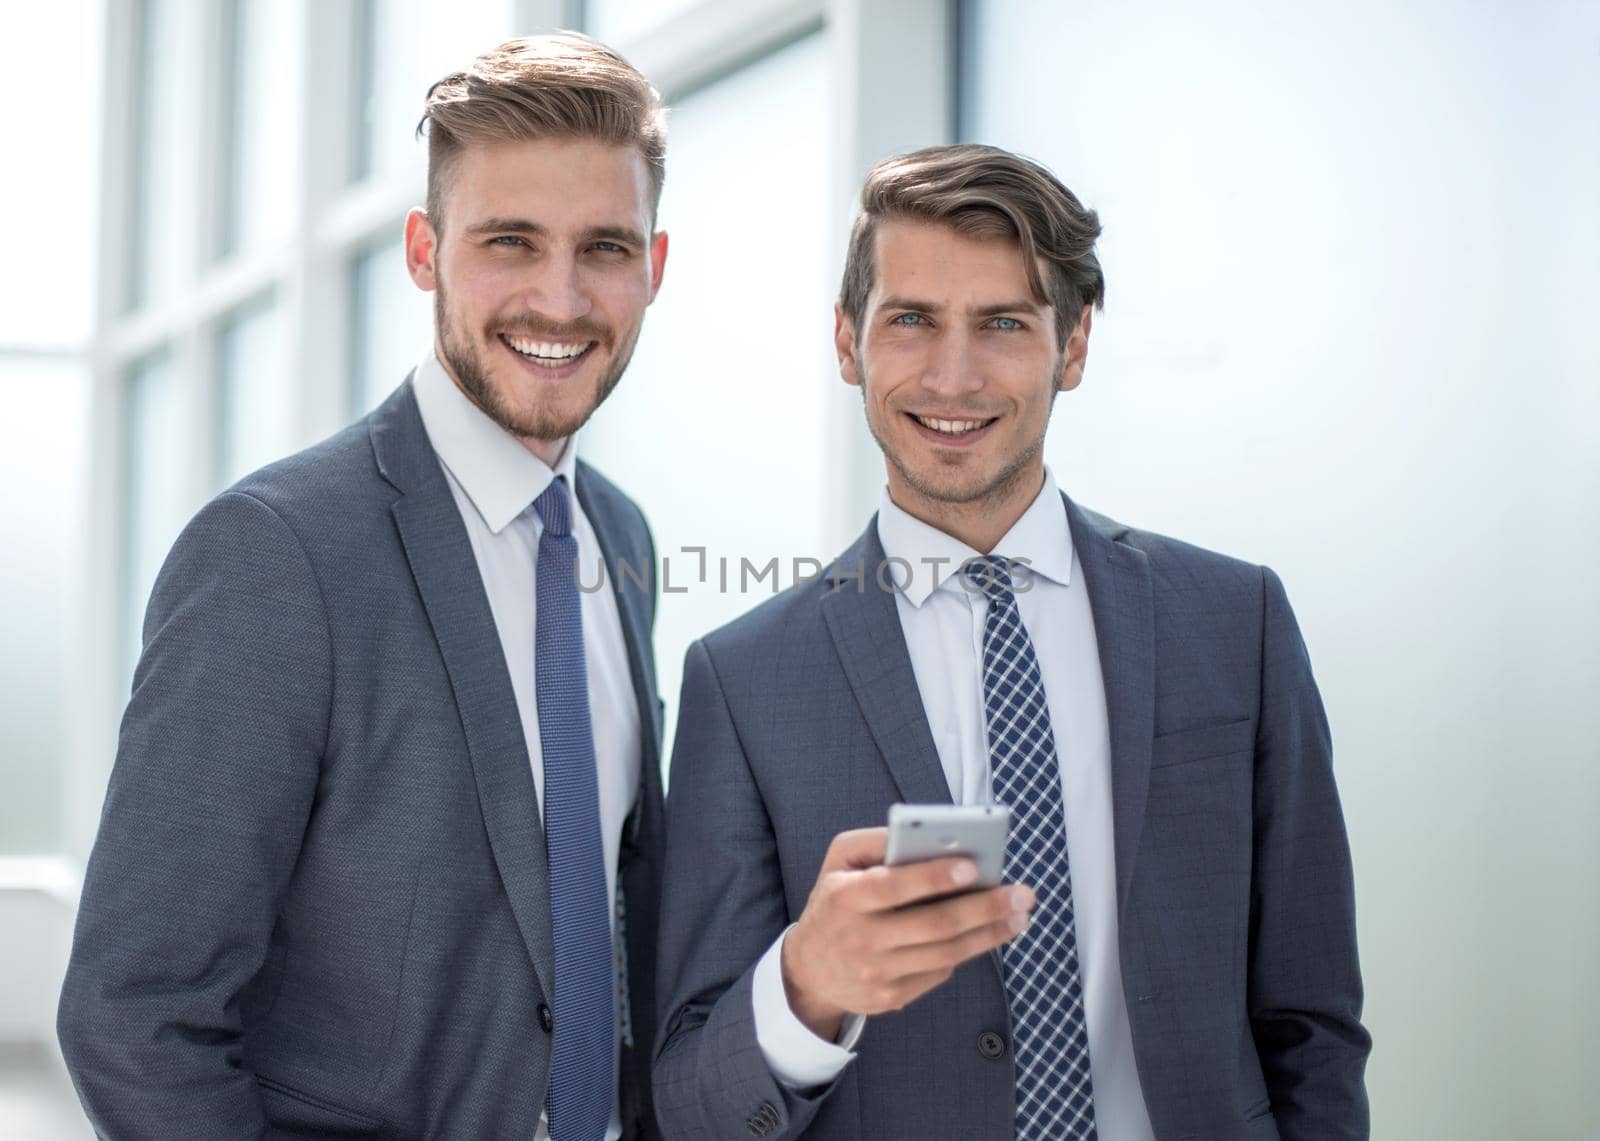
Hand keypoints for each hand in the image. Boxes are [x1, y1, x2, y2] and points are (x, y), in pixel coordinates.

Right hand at [780, 826, 1033, 1040]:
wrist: (809, 970)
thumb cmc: (835, 901)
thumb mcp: (840, 861)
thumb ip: (879, 842)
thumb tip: (931, 836)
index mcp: (846, 897)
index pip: (895, 886)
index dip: (934, 877)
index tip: (974, 866)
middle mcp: (862, 938)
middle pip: (934, 925)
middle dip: (985, 908)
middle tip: (1023, 895)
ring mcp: (878, 974)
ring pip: (947, 953)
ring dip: (990, 934)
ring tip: (1019, 916)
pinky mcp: (892, 998)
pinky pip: (940, 973)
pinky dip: (967, 951)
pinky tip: (988, 934)